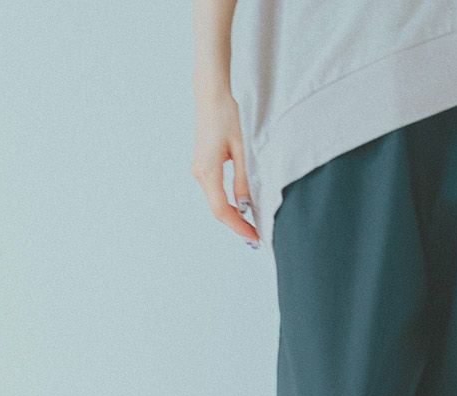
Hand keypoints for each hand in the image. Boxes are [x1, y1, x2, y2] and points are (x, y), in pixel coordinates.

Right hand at [191, 93, 259, 247]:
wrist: (211, 94)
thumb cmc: (227, 116)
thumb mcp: (242, 149)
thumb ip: (244, 180)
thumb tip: (246, 208)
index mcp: (207, 171)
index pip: (222, 210)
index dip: (238, 227)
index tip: (254, 238)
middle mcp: (199, 174)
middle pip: (218, 210)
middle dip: (237, 226)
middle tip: (256, 239)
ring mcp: (199, 171)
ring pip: (216, 202)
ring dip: (233, 217)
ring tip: (252, 228)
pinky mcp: (203, 166)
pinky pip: (215, 192)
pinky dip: (229, 204)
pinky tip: (242, 211)